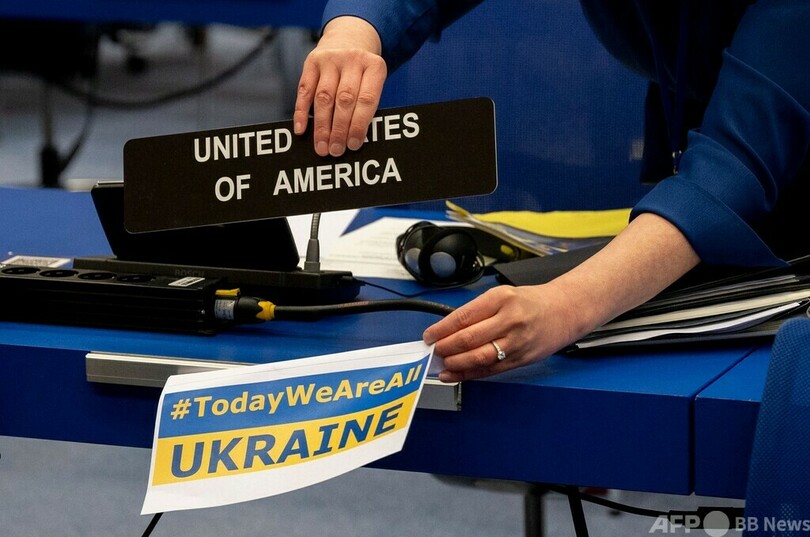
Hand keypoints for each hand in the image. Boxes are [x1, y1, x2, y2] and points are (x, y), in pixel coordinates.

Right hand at [293, 17, 386, 156]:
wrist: (348, 39)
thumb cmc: (362, 74)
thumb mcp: (372, 83)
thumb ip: (366, 106)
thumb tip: (352, 140)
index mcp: (375, 67)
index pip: (366, 100)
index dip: (359, 125)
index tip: (353, 145)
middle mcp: (353, 59)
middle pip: (344, 100)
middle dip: (339, 129)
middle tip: (335, 151)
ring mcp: (331, 59)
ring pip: (324, 97)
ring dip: (322, 126)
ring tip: (322, 147)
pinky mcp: (311, 61)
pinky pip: (304, 90)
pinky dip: (301, 112)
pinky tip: (301, 130)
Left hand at [423, 284, 581, 382]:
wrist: (565, 310)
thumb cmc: (531, 302)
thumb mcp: (503, 295)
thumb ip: (477, 311)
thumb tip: (447, 329)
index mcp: (501, 299)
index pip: (463, 317)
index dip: (441, 329)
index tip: (429, 335)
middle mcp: (509, 320)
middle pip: (468, 339)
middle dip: (445, 347)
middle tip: (433, 350)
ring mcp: (516, 342)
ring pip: (478, 358)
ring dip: (455, 363)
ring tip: (442, 363)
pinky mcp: (521, 359)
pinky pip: (490, 370)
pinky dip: (469, 374)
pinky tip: (455, 374)